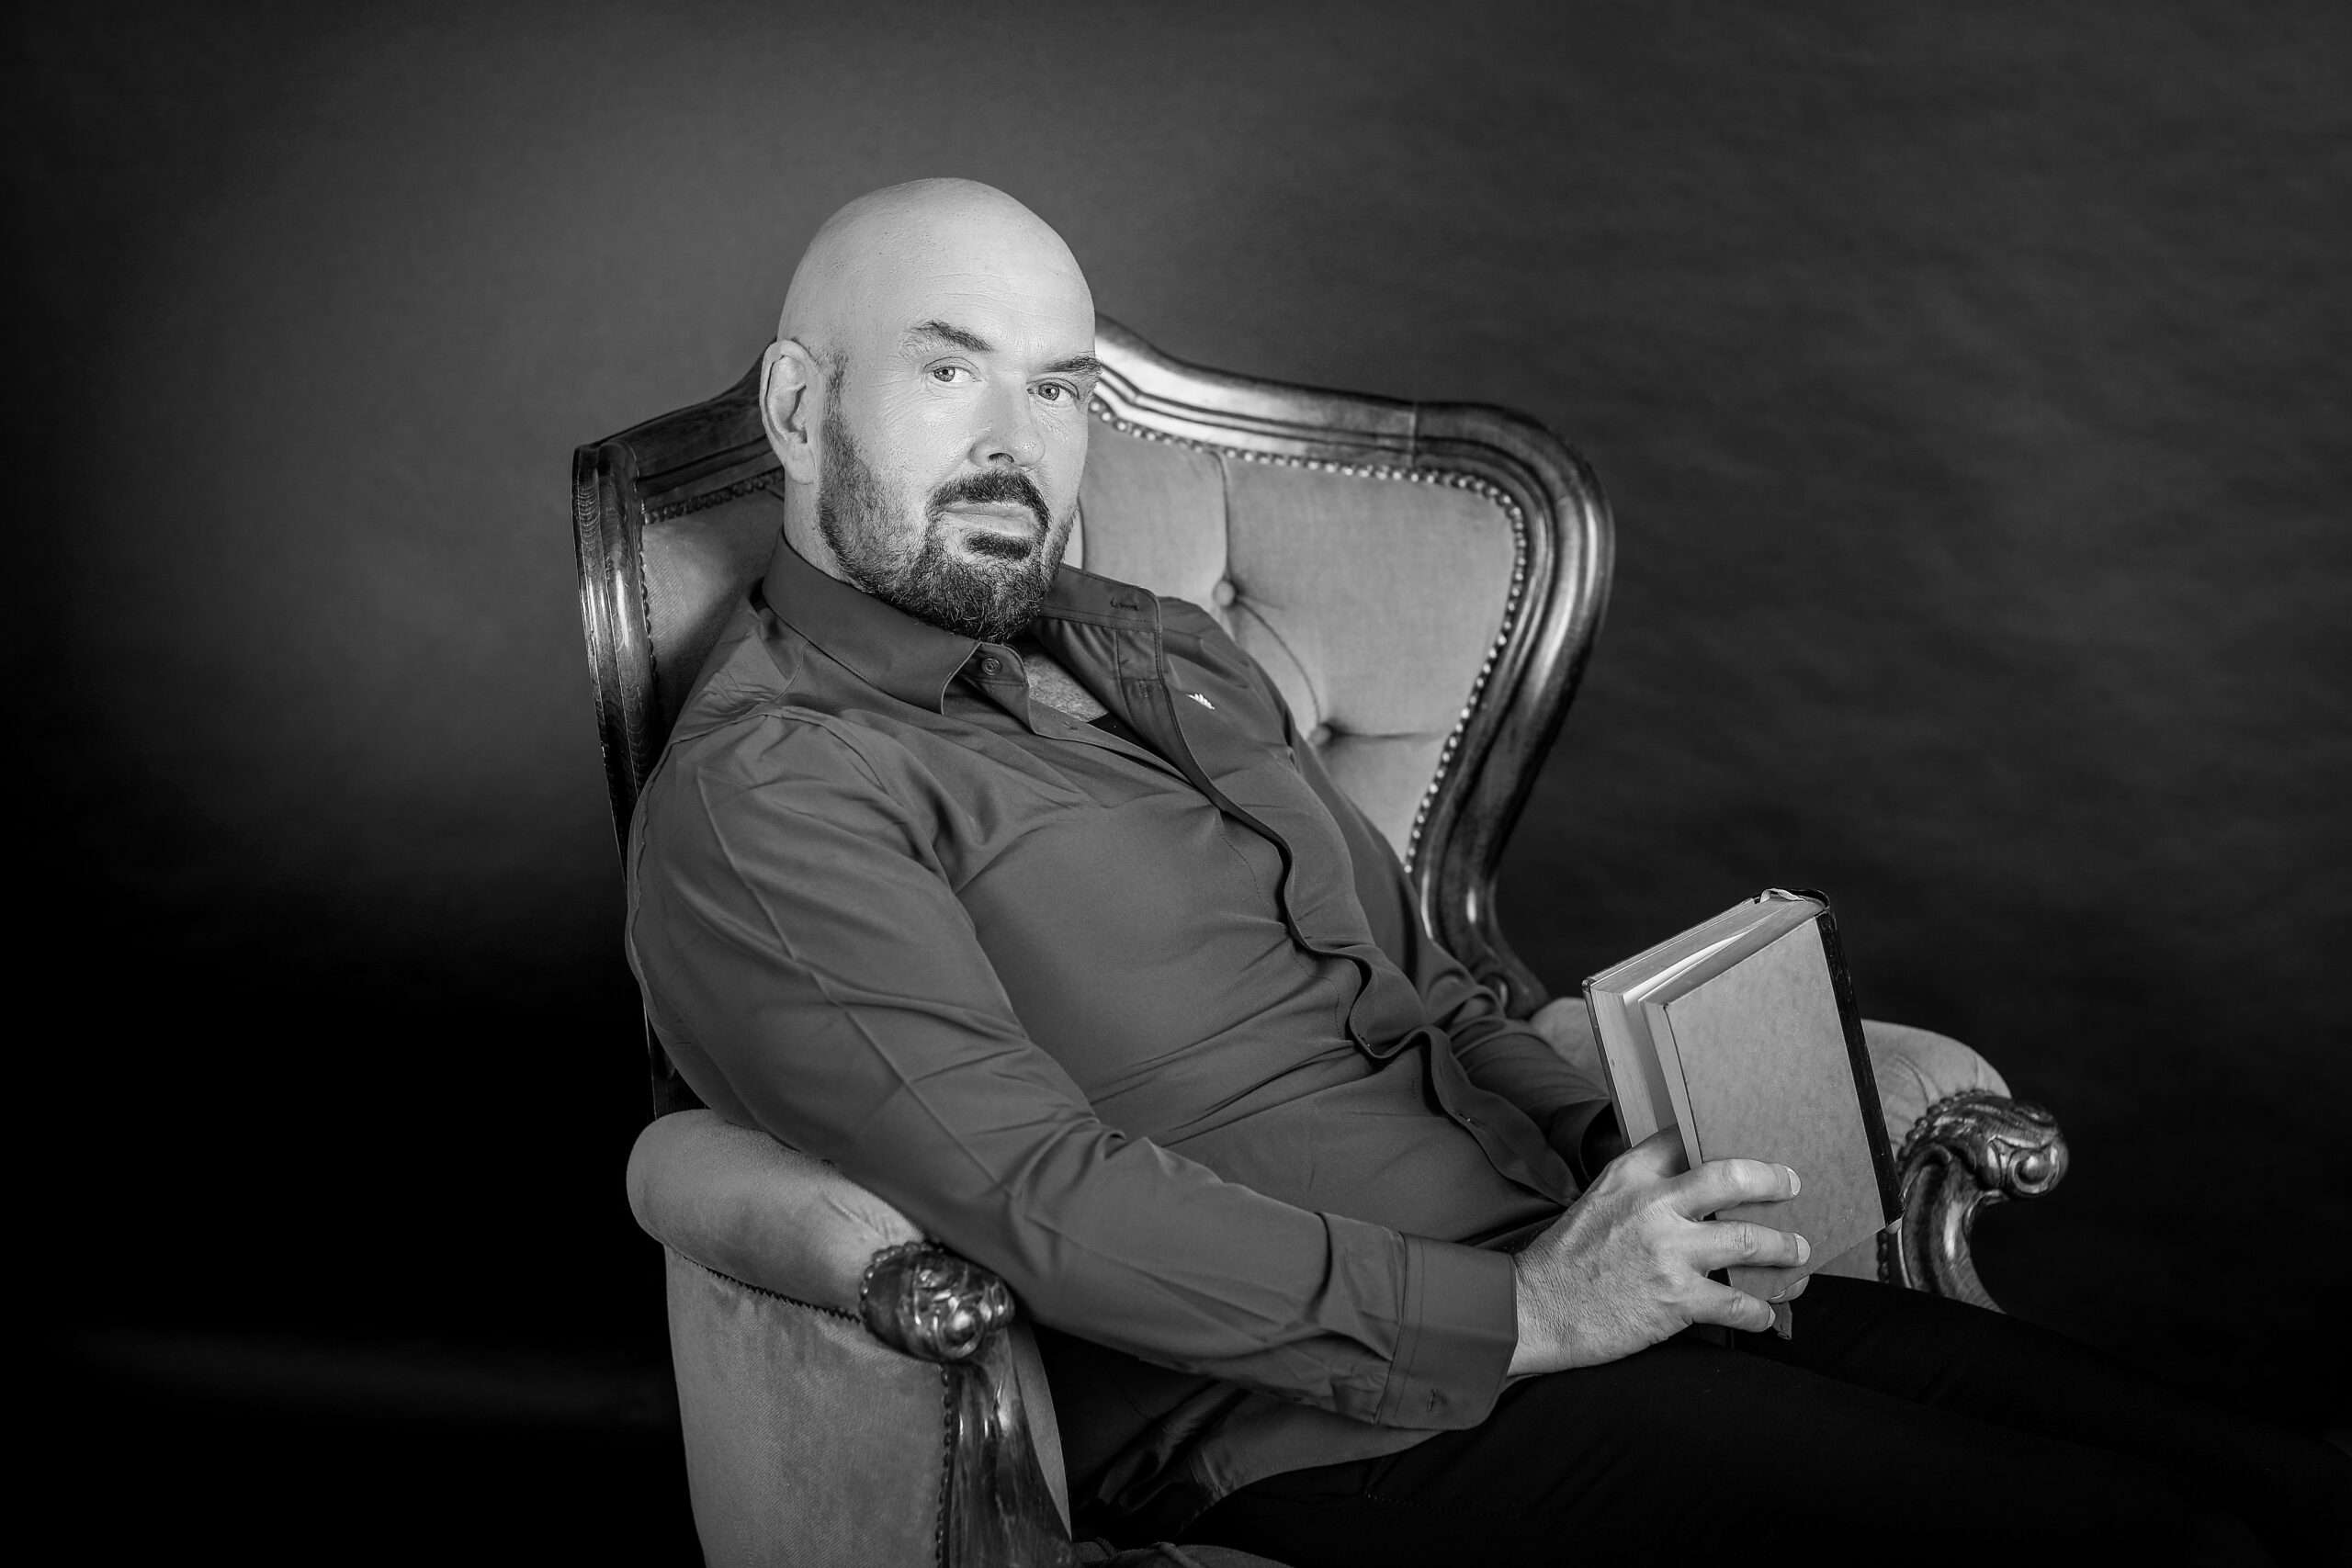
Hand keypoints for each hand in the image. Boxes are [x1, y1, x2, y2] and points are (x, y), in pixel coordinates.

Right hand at [1507, 1127, 1807, 1375]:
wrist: (1537, 1309)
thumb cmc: (1567, 1259)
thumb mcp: (1597, 1201)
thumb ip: (1640, 1185)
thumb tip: (1690, 1180)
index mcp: (1631, 1175)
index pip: (1685, 1140)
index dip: (1721, 1140)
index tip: (1749, 1149)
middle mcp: (1653, 1205)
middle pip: (1732, 1179)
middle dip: (1773, 1181)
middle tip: (1793, 1185)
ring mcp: (1668, 1252)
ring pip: (1749, 1241)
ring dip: (1783, 1249)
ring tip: (1797, 1253)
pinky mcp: (1676, 1299)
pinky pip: (1737, 1302)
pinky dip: (1761, 1310)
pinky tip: (1767, 1313)